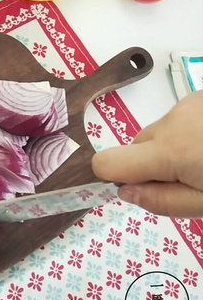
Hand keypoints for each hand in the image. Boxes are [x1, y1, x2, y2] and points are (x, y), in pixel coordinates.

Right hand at [92, 90, 202, 216]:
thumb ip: (164, 202)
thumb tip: (125, 191)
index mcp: (170, 151)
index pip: (107, 162)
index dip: (115, 178)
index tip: (141, 189)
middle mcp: (171, 121)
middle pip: (136, 148)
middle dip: (153, 166)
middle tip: (192, 181)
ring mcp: (187, 104)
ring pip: (158, 135)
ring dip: (173, 150)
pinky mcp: (199, 97)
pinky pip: (176, 122)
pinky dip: (187, 134)